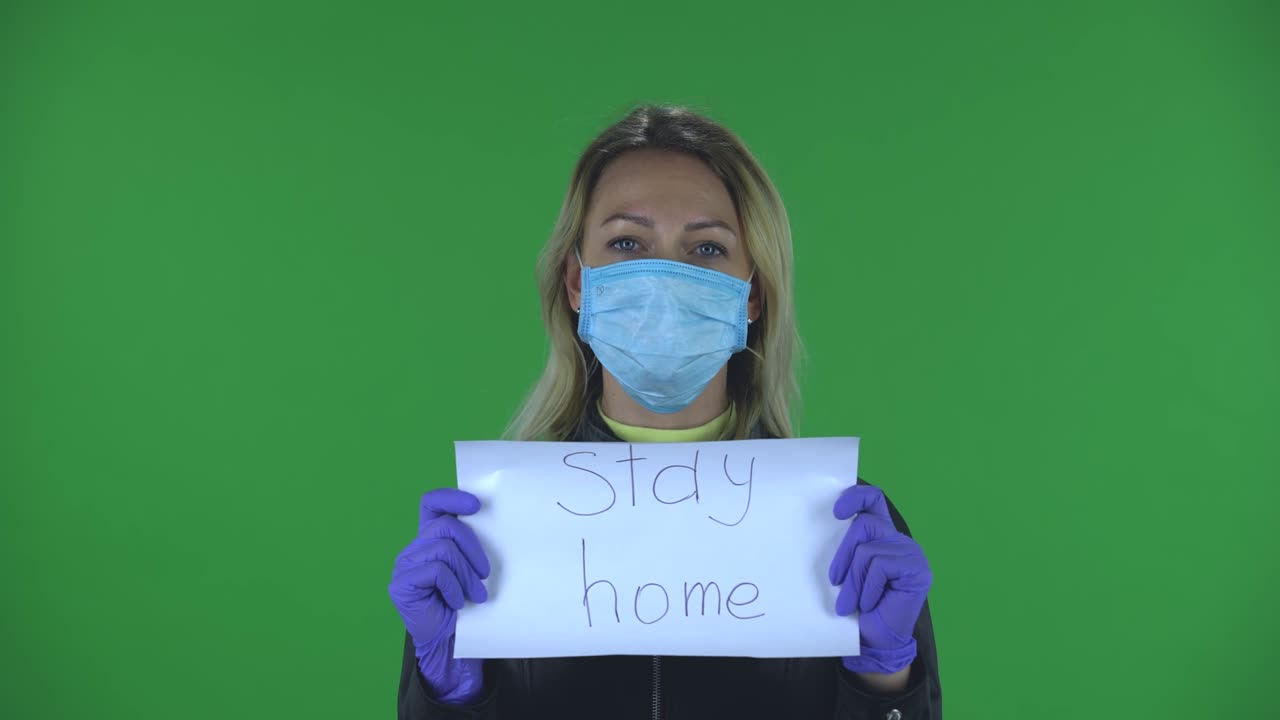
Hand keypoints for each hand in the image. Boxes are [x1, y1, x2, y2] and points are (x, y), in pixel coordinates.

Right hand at [389, 488, 490, 703]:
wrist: (449, 641)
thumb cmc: (463, 603)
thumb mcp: (471, 568)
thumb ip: (470, 545)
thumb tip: (491, 519)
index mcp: (429, 539)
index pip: (432, 503)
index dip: (451, 497)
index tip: (475, 505)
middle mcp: (414, 548)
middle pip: (445, 527)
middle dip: (473, 548)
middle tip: (485, 574)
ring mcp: (404, 565)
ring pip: (443, 549)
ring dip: (466, 574)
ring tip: (476, 594)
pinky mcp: (401, 584)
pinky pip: (436, 571)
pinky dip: (454, 587)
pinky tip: (457, 602)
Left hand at [827, 485, 931, 675]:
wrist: (875, 642)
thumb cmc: (858, 606)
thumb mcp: (846, 571)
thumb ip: (846, 547)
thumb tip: (823, 524)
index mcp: (881, 535)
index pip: (873, 499)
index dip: (855, 496)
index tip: (836, 512)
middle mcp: (898, 540)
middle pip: (863, 524)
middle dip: (843, 555)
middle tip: (835, 582)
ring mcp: (911, 553)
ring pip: (867, 549)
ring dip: (853, 580)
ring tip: (850, 603)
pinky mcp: (917, 570)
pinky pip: (880, 566)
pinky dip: (868, 589)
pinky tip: (870, 604)